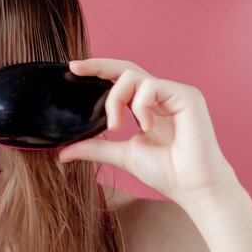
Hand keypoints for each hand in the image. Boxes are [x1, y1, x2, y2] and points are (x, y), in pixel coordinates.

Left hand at [58, 58, 236, 205]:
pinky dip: (140, 106)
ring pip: (132, 76)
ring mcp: (174, 93)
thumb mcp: (120, 155)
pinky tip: (146, 128)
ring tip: (115, 126)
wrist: (191, 186)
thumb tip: (61, 153)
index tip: (74, 69)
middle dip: (98, 65)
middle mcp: (160, 95)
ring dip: (115, 100)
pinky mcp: (186, 95)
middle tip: (76, 68)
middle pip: (126, 68)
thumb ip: (93, 148)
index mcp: (146, 106)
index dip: (98, 71)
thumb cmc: (165, 171)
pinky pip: (151, 86)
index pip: (120, 80)